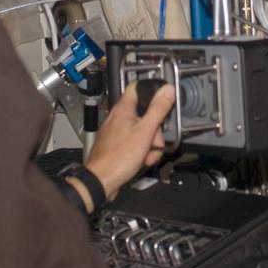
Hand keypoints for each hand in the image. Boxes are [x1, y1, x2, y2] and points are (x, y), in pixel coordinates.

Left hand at [84, 82, 174, 200]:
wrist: (100, 180)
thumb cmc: (118, 158)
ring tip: (148, 155)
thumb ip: (157, 110)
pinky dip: (141, 150)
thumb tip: (167, 90)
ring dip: (150, 143)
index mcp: (124, 109)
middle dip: (155, 129)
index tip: (162, 100)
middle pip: (144, 114)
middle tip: (155, 141)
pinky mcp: (116, 144)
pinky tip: (142, 160)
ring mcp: (116, 131)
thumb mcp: (145, 132)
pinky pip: (134, 142)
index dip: (151, 91)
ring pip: (141, 130)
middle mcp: (118, 117)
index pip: (137, 87)